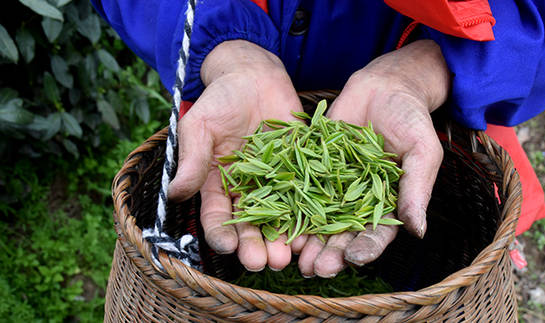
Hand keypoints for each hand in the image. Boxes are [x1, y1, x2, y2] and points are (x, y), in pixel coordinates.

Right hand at [168, 40, 304, 271]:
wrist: (254, 76)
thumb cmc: (220, 100)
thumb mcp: (200, 126)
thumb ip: (192, 160)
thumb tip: (174, 194)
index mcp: (218, 185)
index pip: (218, 217)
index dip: (221, 234)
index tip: (227, 247)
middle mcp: (247, 190)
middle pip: (251, 225)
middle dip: (256, 245)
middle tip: (263, 263)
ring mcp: (276, 182)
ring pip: (280, 217)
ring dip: (283, 238)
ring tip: (289, 256)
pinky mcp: (301, 170)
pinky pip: (307, 194)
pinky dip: (311, 213)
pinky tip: (315, 230)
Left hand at [296, 40, 449, 276]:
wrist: (385, 85)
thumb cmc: (411, 119)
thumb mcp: (421, 152)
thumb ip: (415, 190)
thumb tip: (417, 232)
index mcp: (386, 203)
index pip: (376, 234)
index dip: (365, 248)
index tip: (353, 259)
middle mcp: (356, 200)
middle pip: (342, 233)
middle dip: (330, 253)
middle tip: (316, 269)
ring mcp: (332, 184)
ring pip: (317, 217)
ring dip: (306, 237)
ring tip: (293, 255)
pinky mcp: (311, 166)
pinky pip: (297, 186)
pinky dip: (287, 203)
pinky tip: (276, 219)